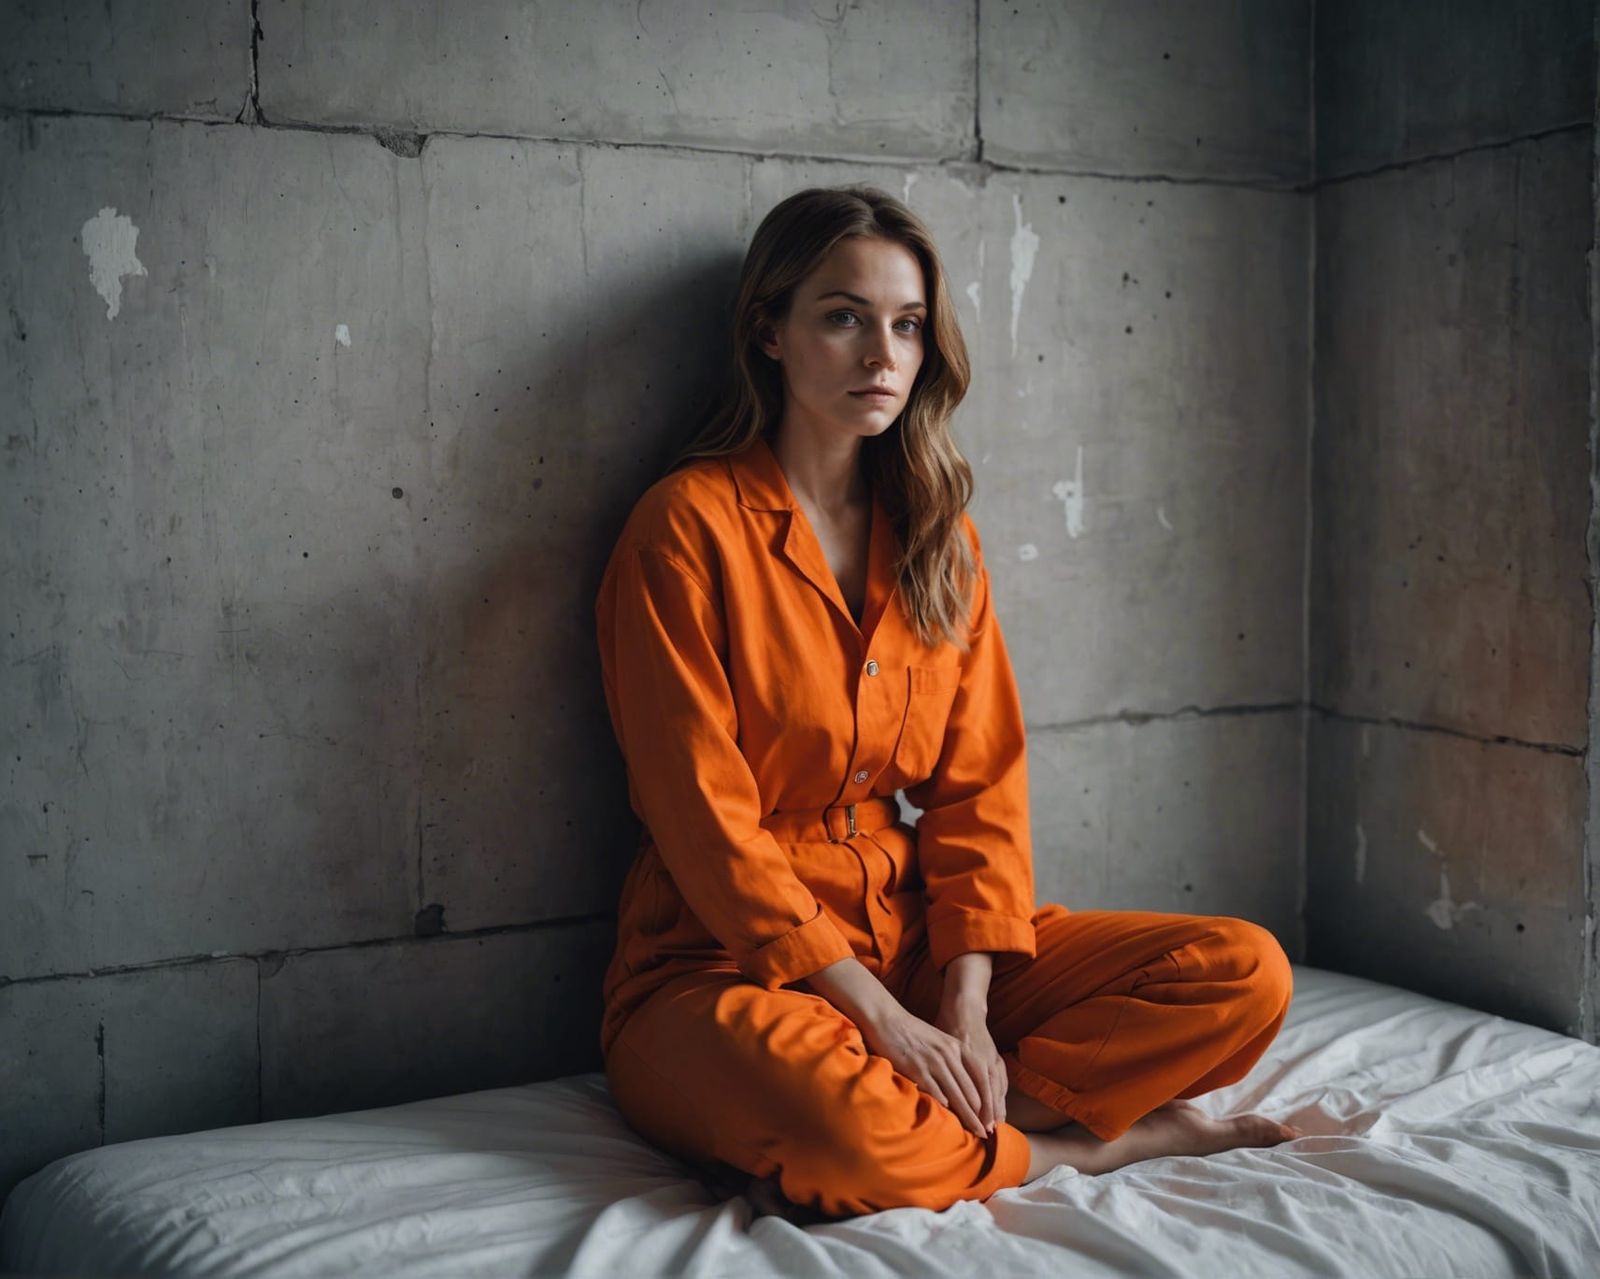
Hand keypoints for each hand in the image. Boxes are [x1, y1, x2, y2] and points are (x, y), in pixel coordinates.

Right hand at [857, 1003, 997, 1139]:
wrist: (886, 1018)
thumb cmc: (911, 1032)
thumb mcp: (938, 1041)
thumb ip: (950, 1060)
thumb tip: (958, 1084)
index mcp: (957, 1048)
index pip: (979, 1078)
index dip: (987, 1099)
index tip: (991, 1116)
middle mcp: (950, 1055)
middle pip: (970, 1090)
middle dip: (980, 1113)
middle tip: (988, 1131)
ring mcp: (934, 1061)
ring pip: (956, 1094)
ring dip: (967, 1115)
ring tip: (976, 1131)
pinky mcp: (917, 1067)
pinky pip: (935, 1090)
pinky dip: (943, 1105)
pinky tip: (949, 1118)